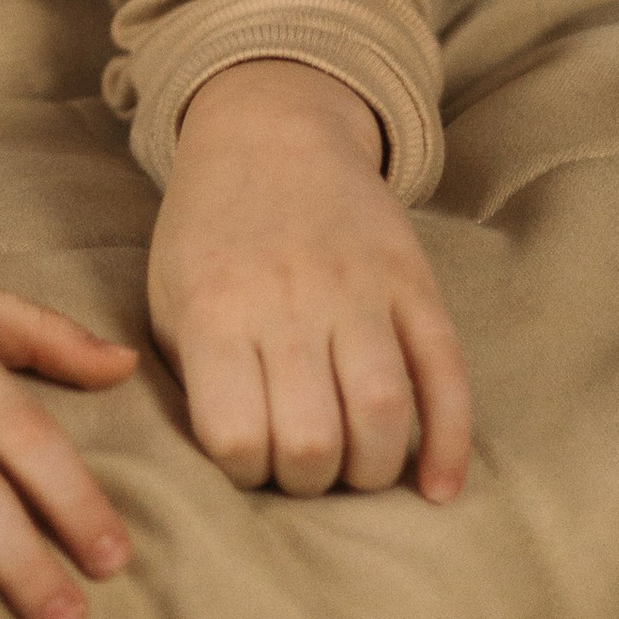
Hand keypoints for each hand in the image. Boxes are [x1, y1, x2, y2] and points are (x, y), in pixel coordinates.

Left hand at [148, 62, 470, 503]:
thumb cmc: (210, 233)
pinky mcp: (413, 280)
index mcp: (216, 309)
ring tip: (355, 466)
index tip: (251, 458)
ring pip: (383, 412)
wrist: (271, 131)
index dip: (245, 472)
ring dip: (372, 468)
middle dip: (311, 480)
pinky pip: (446, 374)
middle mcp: (289, 301)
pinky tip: (437, 487)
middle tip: (304, 465)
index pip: (236, 438)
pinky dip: (450, 442)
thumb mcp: (169, 296)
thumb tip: (231, 467)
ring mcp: (358, 288)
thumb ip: (192, 378)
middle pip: (313, 440)